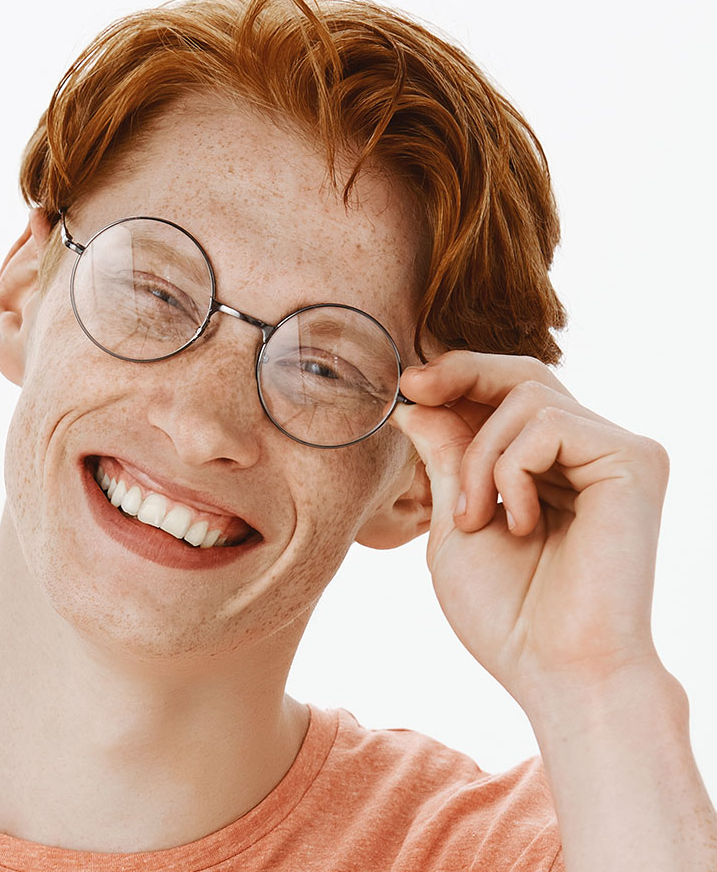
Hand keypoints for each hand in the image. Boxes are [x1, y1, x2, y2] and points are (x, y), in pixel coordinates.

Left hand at [392, 351, 670, 714]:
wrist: (557, 669)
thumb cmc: (507, 613)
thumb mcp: (456, 523)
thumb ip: (445, 457)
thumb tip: (416, 402)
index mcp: (553, 467)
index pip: (507, 396)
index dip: (458, 378)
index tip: (408, 386)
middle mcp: (590, 451)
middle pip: (524, 374)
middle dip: (462, 373)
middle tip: (413, 387)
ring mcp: (615, 452)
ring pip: (526, 397)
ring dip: (480, 457)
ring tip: (478, 519)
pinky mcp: (634, 460)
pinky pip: (549, 425)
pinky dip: (512, 471)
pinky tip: (520, 523)